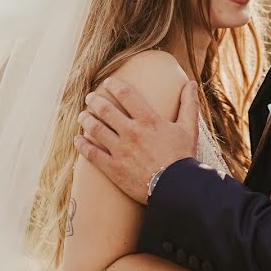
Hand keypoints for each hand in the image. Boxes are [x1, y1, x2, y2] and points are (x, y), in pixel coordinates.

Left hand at [74, 77, 199, 204]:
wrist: (177, 188)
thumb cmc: (183, 157)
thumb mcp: (189, 128)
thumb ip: (189, 104)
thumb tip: (191, 83)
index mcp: (148, 120)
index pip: (126, 94)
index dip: (114, 85)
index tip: (107, 82)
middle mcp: (131, 132)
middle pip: (105, 110)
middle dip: (94, 101)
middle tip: (90, 98)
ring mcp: (120, 150)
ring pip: (95, 129)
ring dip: (86, 119)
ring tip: (82, 115)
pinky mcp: (113, 168)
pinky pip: (92, 154)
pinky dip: (82, 145)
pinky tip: (78, 139)